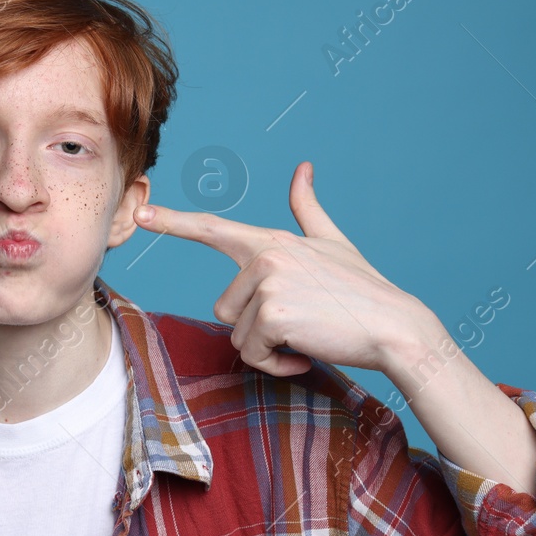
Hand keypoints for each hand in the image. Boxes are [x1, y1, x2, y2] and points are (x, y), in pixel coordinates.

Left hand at [133, 161, 434, 377]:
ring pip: (237, 334)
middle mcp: (265, 257)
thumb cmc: (362, 290)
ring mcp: (268, 284)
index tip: (141, 213)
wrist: (394, 327)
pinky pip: (252, 354)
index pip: (214, 228)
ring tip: (304, 336)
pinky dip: (276, 365)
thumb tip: (301, 169)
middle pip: (225, 308)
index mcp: (272, 242)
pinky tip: (305, 355)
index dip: (174, 222)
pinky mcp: (273, 314)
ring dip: (267, 348)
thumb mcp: (332, 244)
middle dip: (255, 327)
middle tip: (298, 324)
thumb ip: (307, 209)